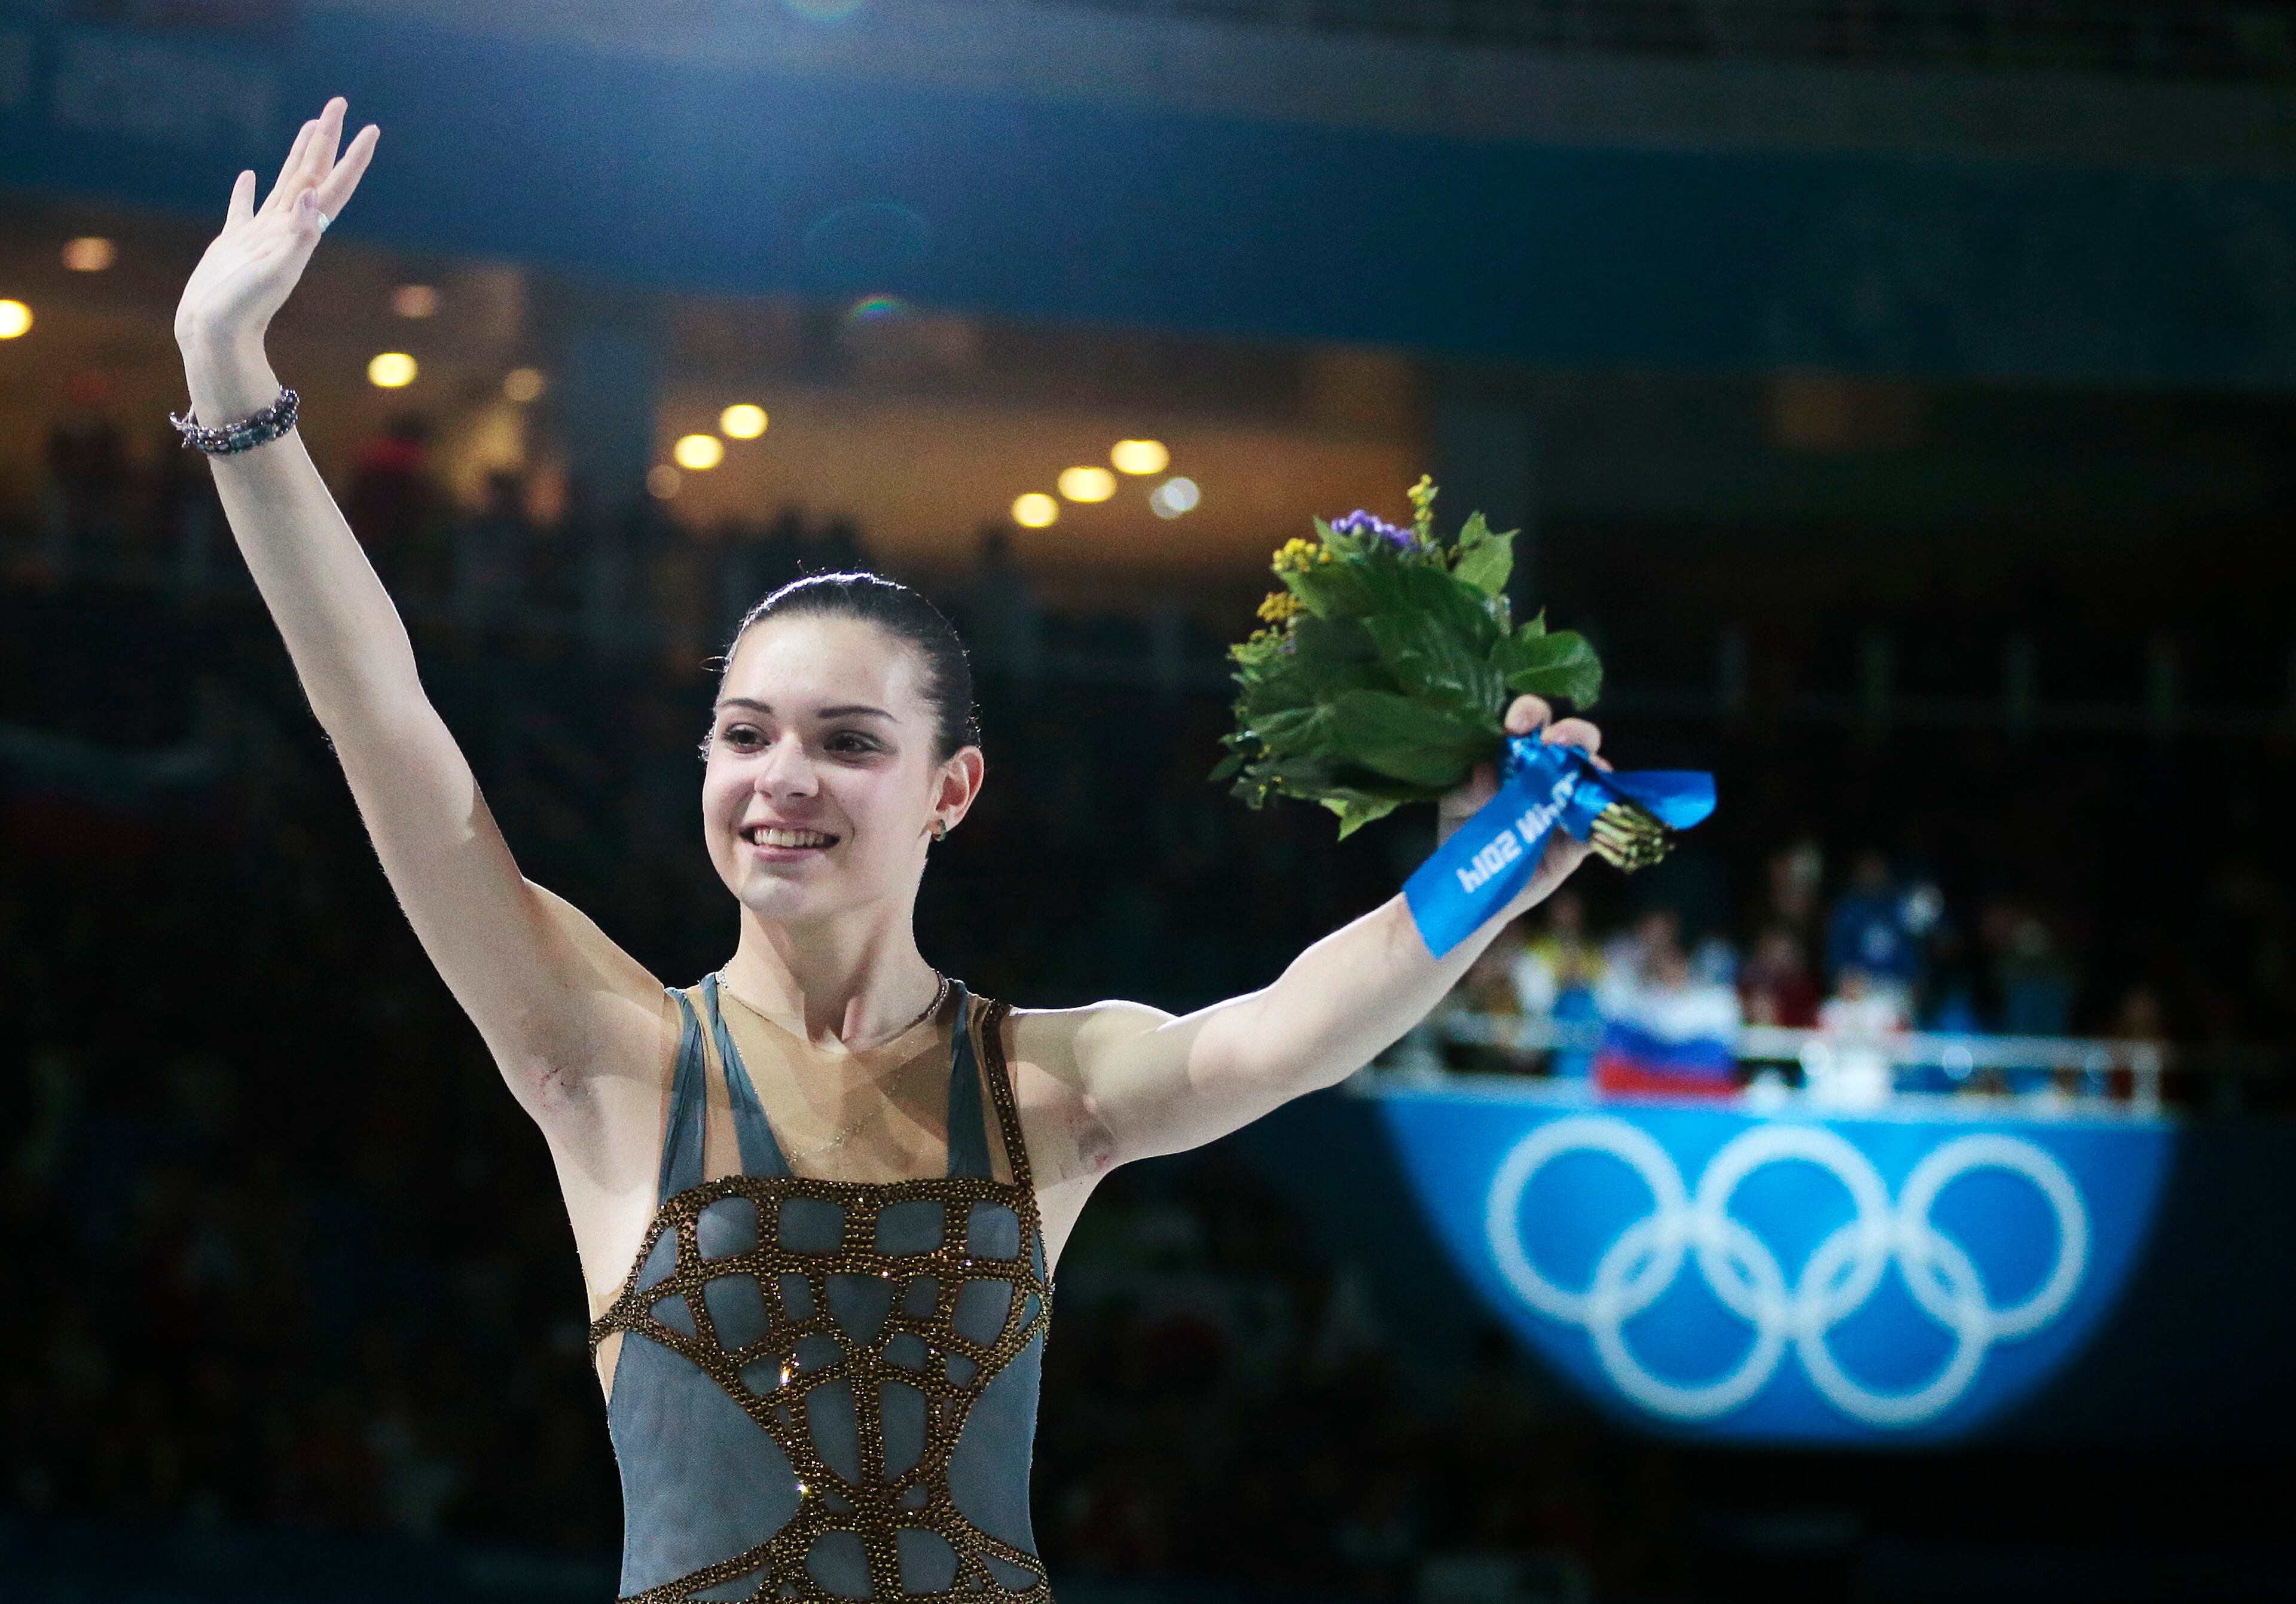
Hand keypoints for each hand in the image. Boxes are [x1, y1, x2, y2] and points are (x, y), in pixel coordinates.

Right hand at [175, 98, 377, 361]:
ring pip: (285, 184)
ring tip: (308, 126)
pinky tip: (249, 175)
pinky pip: (244, 209)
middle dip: (326, 139)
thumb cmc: (242, 309)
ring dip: (298, 155)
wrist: (215, 336)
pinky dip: (247, 190)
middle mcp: (286, 230)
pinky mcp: (233, 244)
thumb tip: (313, 198)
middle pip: (313, 175)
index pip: (333, 186)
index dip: (353, 158)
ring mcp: (260, 236)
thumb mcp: (273, 272)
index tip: (371, 128)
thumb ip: (296, 237)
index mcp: (300, 234)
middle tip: (338, 103)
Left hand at [1436, 695, 1608, 905]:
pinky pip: (1600, 826)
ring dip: (1595, 767)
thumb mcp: (1455, 809)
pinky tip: (1596, 815)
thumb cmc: (1463, 838)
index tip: (1516, 724)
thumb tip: (1485, 771)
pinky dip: (1605, 818)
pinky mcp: (1579, 841)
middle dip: (1572, 732)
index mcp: (1516, 755)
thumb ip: (1468, 791)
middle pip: (1573, 739)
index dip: (1529, 713)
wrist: (1472, 892)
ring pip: (1596, 775)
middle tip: (1555, 740)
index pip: (1530, 721)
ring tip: (1586, 770)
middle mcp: (1549, 773)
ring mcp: (1569, 805)